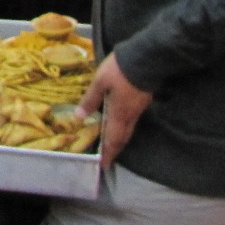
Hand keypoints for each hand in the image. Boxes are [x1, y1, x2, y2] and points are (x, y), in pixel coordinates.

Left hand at [78, 53, 151, 171]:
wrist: (146, 58)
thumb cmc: (119, 71)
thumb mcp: (100, 82)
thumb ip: (90, 100)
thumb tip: (79, 117)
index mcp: (119, 114)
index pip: (113, 140)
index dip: (108, 154)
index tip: (104, 166)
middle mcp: (130, 116)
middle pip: (122, 138)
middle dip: (114, 150)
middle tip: (108, 159)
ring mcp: (138, 109)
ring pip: (128, 130)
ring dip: (119, 140)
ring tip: (111, 145)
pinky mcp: (142, 101)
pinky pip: (132, 121)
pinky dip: (124, 128)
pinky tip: (119, 124)